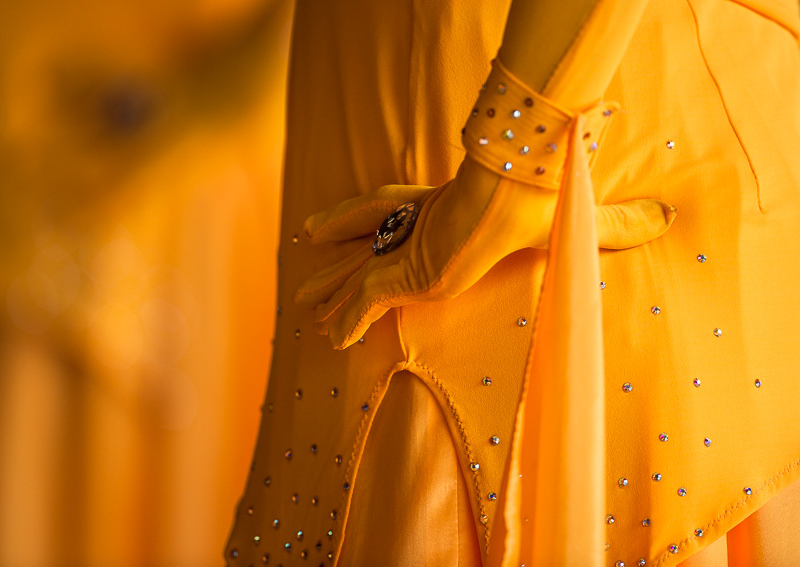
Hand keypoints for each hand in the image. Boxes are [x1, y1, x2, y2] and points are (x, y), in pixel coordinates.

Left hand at [294, 158, 674, 348]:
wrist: (521, 187)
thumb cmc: (543, 195)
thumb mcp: (576, 220)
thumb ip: (611, 224)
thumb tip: (666, 218)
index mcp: (446, 208)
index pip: (396, 207)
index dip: (369, 213)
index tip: (348, 221)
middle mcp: (418, 226)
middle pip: (365, 236)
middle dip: (337, 251)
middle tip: (307, 263)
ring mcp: (408, 249)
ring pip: (354, 271)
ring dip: (329, 292)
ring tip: (304, 311)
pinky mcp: (404, 271)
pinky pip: (364, 302)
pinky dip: (347, 320)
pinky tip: (330, 341)